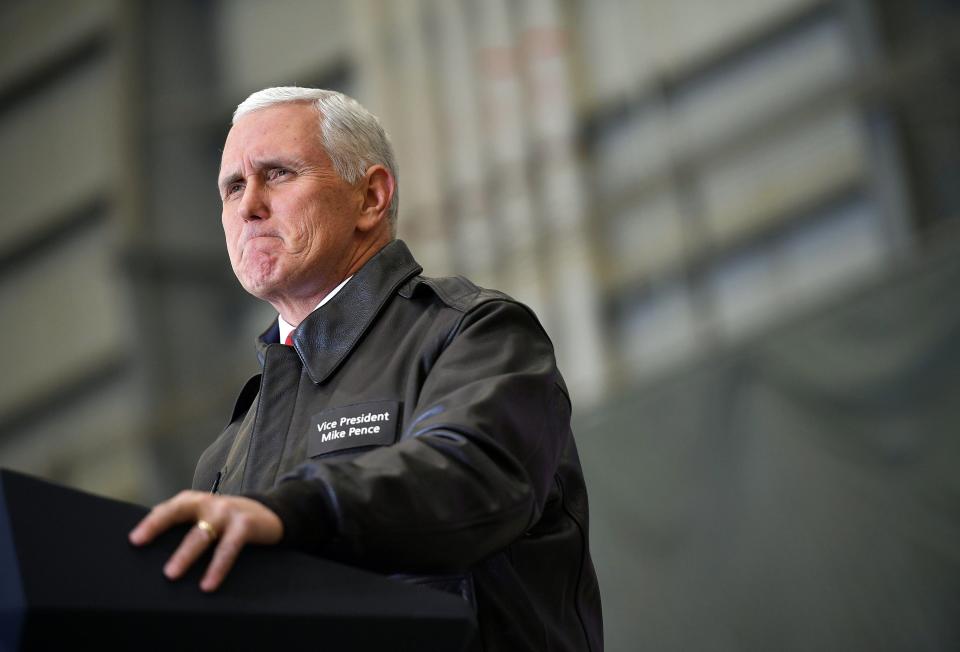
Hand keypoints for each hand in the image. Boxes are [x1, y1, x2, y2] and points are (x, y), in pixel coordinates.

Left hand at [129, 491, 282, 591]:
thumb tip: (149, 544)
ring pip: (202, 534)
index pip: (167, 509)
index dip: (151, 523)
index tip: (134, 540)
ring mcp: (227, 512)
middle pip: (179, 514)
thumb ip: (183, 524)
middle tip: (143, 548)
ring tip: (172, 574)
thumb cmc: (228, 520)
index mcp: (193, 501)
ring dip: (186, 555)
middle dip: (159, 530)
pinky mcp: (244, 525)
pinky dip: (217, 567)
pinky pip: (228, 549)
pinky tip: (208, 584)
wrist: (270, 513)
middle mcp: (208, 503)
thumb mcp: (205, 517)